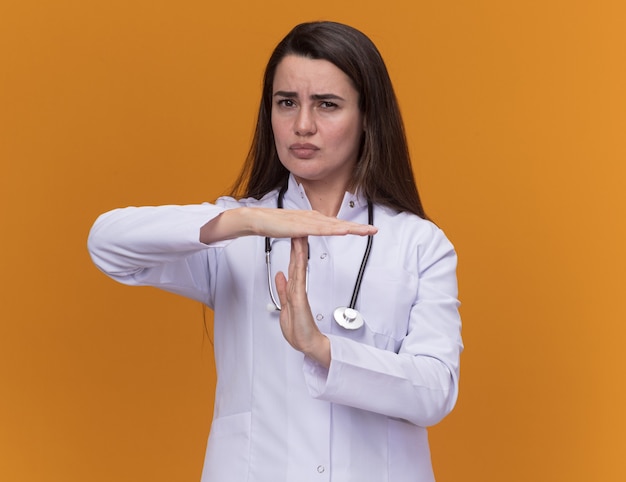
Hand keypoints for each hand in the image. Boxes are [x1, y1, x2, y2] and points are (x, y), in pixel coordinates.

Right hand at [248, 207, 376, 238]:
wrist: (258, 220)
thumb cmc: (272, 224)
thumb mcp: (293, 230)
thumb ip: (303, 233)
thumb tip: (307, 237)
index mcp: (312, 219)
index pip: (336, 224)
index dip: (352, 227)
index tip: (365, 230)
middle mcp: (313, 217)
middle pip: (340, 223)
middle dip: (358, 227)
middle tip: (374, 230)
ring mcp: (308, 221)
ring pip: (334, 226)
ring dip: (350, 228)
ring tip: (365, 231)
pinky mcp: (301, 226)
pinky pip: (320, 229)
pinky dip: (333, 230)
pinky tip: (343, 231)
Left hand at [275, 236, 330, 367]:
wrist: (308, 344)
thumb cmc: (299, 330)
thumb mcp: (285, 306)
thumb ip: (283, 290)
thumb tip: (280, 275)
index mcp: (294, 289)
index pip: (293, 265)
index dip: (293, 250)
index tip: (294, 235)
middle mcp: (298, 288)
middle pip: (297, 262)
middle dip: (298, 244)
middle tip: (300, 227)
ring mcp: (300, 292)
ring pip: (299, 267)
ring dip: (299, 251)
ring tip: (301, 235)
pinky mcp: (300, 298)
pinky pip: (299, 278)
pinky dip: (299, 266)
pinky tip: (300, 256)